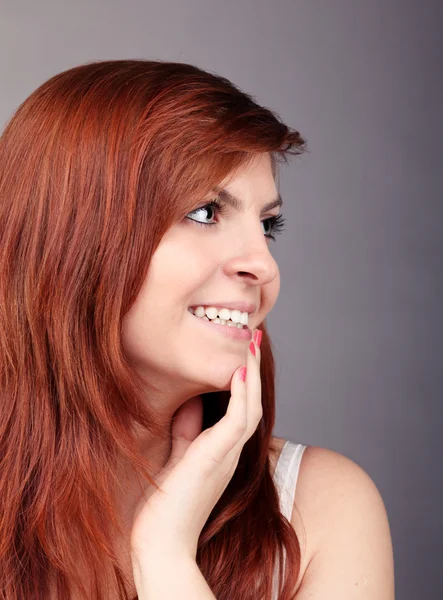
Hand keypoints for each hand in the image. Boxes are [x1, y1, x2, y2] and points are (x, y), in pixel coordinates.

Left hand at [129, 329, 261, 564]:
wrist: (161, 546)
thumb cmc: (167, 507)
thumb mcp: (178, 457)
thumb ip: (187, 431)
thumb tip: (190, 402)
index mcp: (222, 451)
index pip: (241, 408)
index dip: (245, 379)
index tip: (242, 352)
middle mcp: (230, 452)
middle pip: (252, 402)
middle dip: (253, 369)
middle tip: (255, 338)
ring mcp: (226, 456)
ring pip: (251, 407)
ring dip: (252, 374)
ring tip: (251, 344)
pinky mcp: (216, 459)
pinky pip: (238, 421)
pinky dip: (242, 394)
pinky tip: (239, 371)